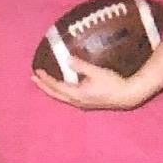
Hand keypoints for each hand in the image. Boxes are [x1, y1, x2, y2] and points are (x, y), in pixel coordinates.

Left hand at [31, 56, 145, 110]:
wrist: (127, 95)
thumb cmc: (113, 83)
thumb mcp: (97, 72)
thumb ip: (81, 66)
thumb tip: (67, 59)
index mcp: (77, 94)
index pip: (56, 87)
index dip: (46, 79)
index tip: (37, 71)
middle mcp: (77, 101)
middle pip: (56, 94)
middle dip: (44, 86)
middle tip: (34, 78)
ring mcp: (82, 103)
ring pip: (62, 97)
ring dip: (52, 89)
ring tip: (45, 82)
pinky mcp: (87, 102)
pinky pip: (68, 96)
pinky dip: (61, 90)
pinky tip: (62, 86)